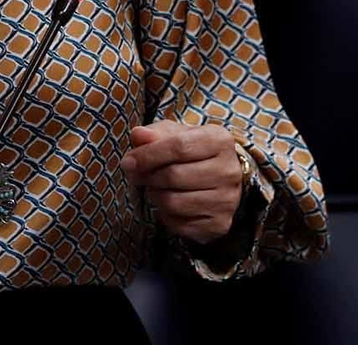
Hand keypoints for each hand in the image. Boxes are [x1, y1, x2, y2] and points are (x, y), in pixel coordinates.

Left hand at [120, 120, 242, 243]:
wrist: (218, 175)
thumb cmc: (190, 150)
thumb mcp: (173, 134)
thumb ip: (154, 133)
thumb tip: (138, 135)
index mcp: (219, 141)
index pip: (179, 147)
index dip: (148, 155)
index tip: (128, 162)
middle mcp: (229, 171)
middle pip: (174, 176)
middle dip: (147, 176)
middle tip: (137, 175)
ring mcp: (228, 200)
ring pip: (173, 203)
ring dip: (154, 195)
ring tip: (155, 187)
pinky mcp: (220, 224)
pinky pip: (178, 224)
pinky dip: (164, 215)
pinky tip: (169, 201)